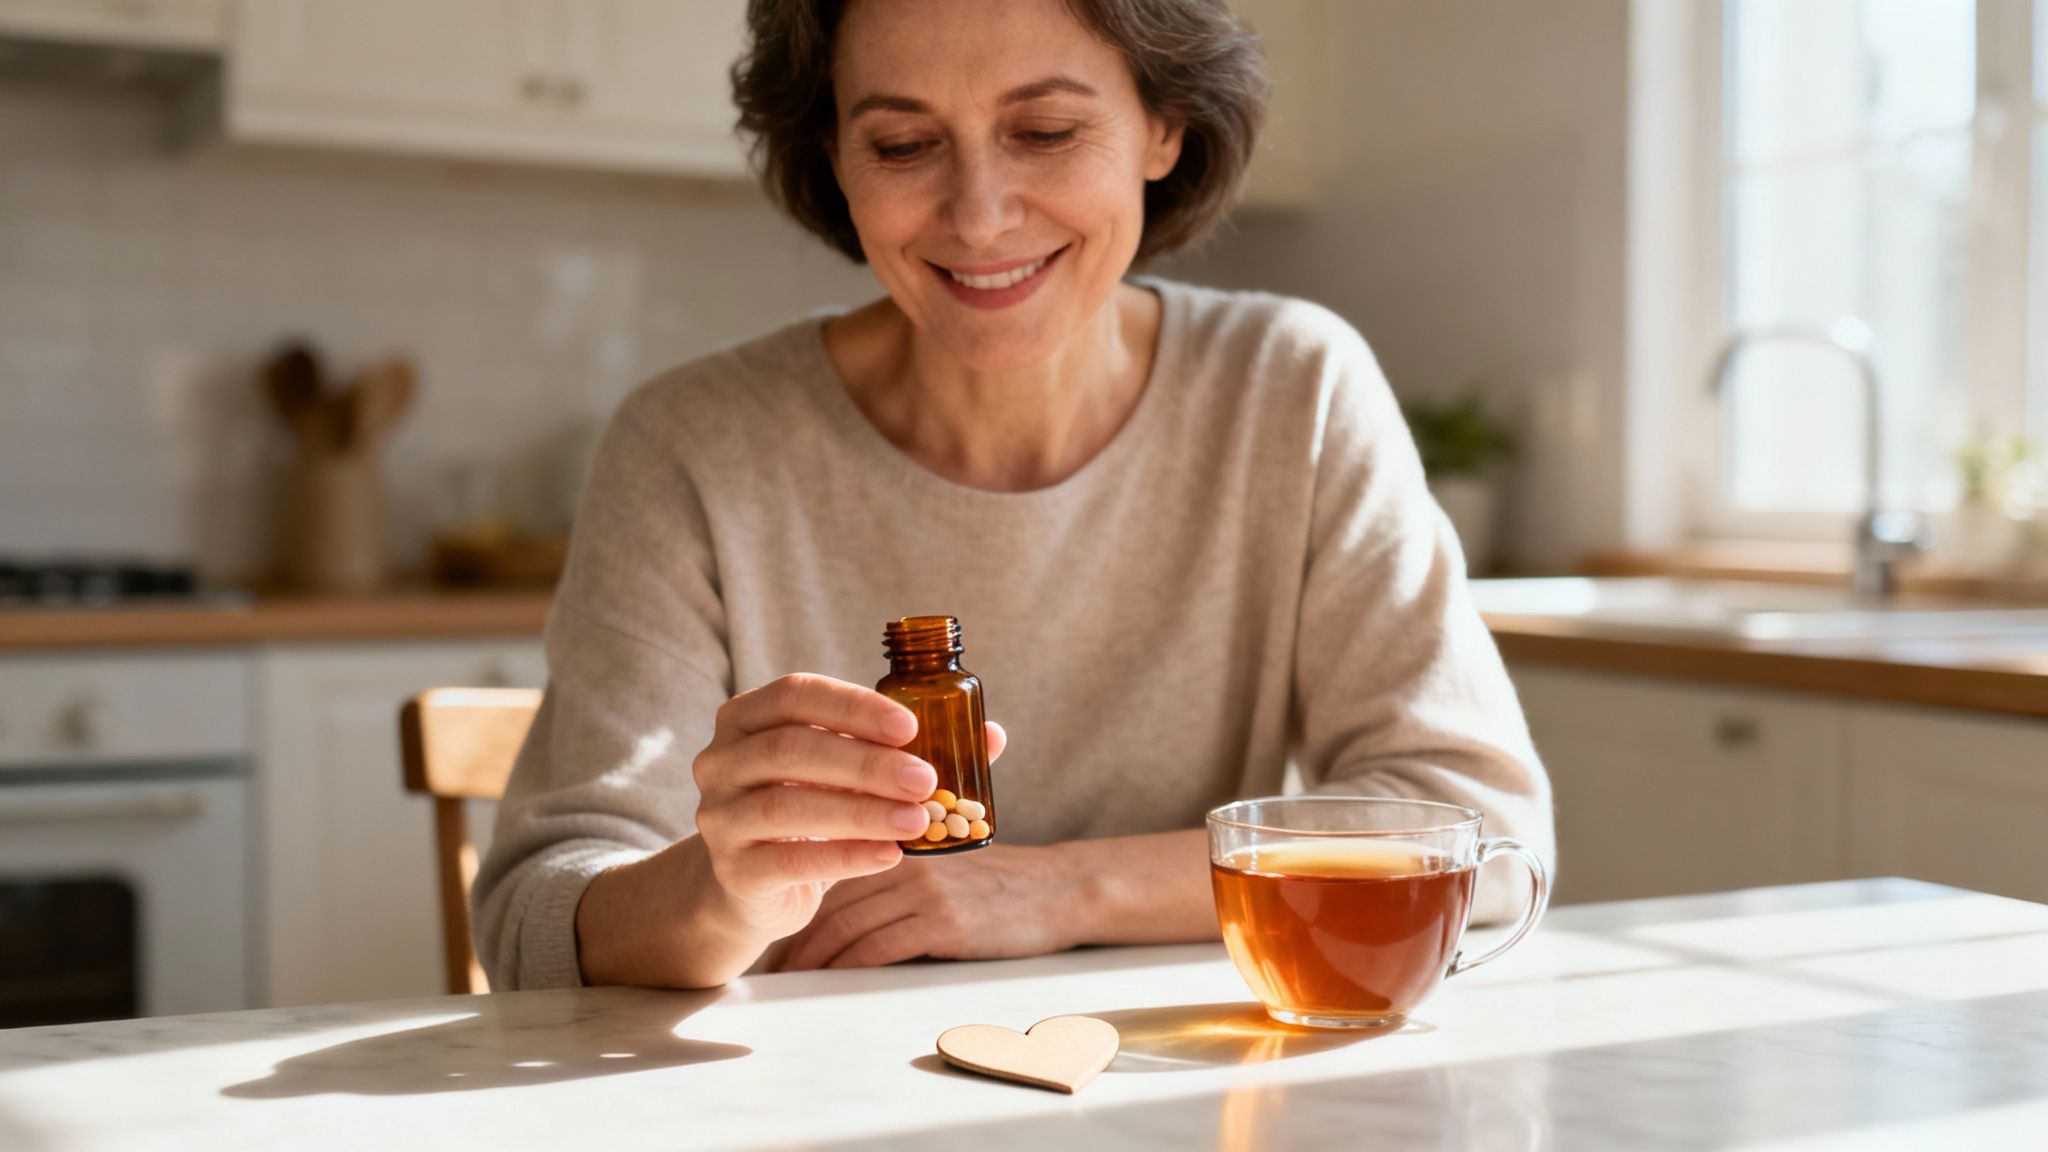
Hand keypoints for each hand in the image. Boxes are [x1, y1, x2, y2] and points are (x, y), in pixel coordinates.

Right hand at [689, 673, 1007, 945]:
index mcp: (746, 717)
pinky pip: (790, 861)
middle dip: (866, 762)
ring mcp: (718, 816)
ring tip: (918, 820)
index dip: (854, 705)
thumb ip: (907, 750)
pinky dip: (846, 856)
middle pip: (793, 748)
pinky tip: (890, 855)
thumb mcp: (851, 773)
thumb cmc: (812, 811)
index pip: (795, 694)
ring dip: (861, 810)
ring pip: (787, 806)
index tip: (911, 725)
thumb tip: (991, 736)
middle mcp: (719, 760)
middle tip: (925, 779)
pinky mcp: (732, 871)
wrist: (754, 887)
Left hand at [777, 842, 1077, 970]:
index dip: (800, 895)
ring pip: (846, 923)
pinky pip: (878, 948)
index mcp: (905, 837)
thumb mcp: (950, 855)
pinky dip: (846, 968)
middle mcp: (909, 858)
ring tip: (790, 978)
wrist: (1063, 890)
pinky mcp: (945, 924)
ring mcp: (927, 890)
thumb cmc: (1004, 880)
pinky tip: (830, 982)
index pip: (834, 860)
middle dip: (795, 931)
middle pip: (832, 896)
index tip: (776, 922)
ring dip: (812, 956)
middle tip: (771, 962)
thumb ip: (901, 860)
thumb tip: (849, 893)